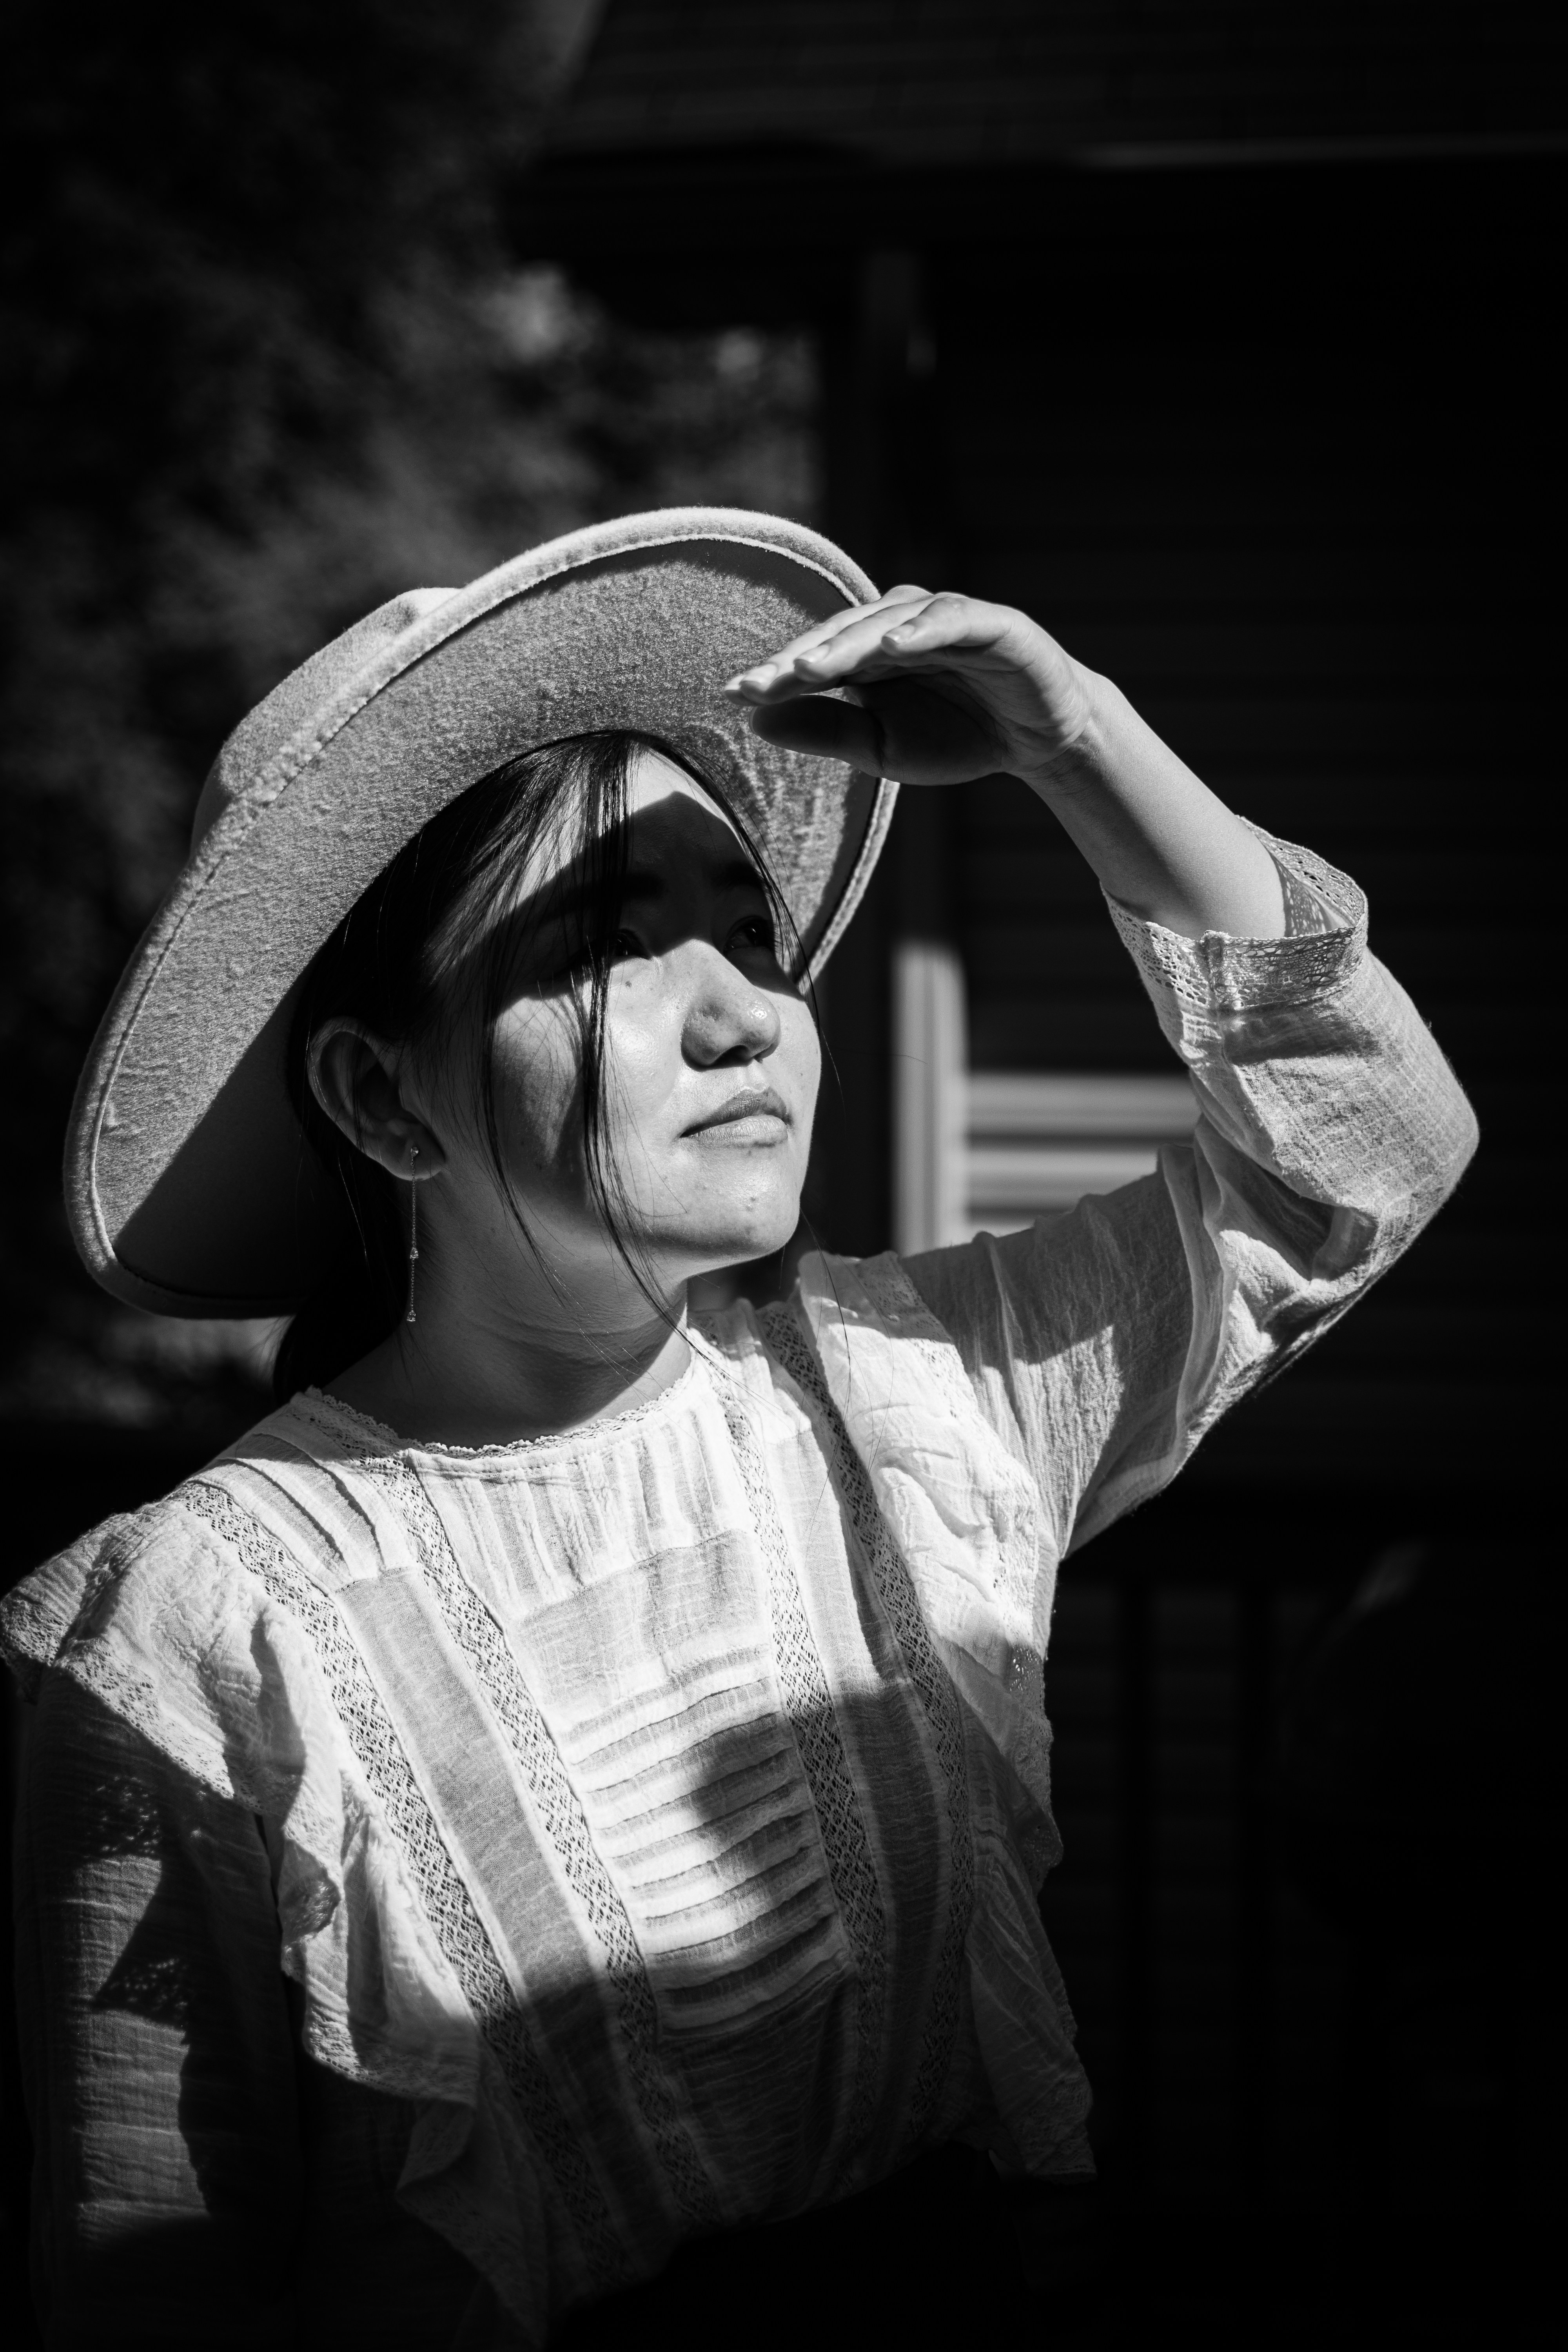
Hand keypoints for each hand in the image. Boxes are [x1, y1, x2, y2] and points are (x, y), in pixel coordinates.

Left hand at [721, 586, 1095, 788]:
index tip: (733, 694)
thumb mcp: (883, 749)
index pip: (815, 658)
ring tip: (810, 668)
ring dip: (848, 643)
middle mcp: (900, 625)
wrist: (1038, 739)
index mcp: (870, 653)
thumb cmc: (957, 736)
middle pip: (841, 635)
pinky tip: (892, 647)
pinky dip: (922, 631)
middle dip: (799, 658)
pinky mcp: (993, 622)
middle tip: (757, 683)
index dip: (775, 675)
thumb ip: (827, 731)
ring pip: (887, 622)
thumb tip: (755, 720)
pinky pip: (952, 619)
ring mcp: (945, 618)